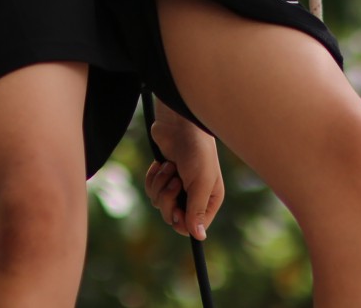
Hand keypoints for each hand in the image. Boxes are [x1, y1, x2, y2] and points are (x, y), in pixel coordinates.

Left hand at [144, 107, 223, 239]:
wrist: (179, 123)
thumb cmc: (196, 151)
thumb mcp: (200, 182)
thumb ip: (197, 210)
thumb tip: (199, 237)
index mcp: (209, 199)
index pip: (192, 227)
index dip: (181, 222)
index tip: (177, 210)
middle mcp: (193, 195)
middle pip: (172, 217)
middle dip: (168, 199)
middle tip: (174, 181)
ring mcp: (177, 186)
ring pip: (159, 203)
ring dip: (160, 185)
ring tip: (170, 167)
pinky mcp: (163, 176)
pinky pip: (150, 190)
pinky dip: (153, 178)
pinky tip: (161, 164)